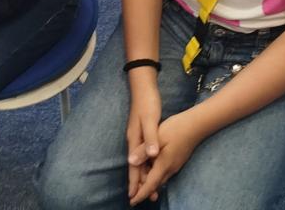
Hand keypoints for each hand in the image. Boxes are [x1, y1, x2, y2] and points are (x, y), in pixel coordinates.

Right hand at [126, 78, 162, 201]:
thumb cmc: (147, 102)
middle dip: (139, 183)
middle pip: (135, 166)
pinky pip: (143, 155)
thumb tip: (150, 156)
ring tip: (149, 188)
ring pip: (139, 161)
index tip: (134, 197)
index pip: (134, 166)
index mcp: (134, 140)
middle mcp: (133, 140)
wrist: (143, 86)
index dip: (135, 182)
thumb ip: (150, 138)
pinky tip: (151, 167)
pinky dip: (147, 164)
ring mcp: (137, 136)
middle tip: (143, 199)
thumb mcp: (150, 120)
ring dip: (144, 175)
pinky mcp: (142, 133)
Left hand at [129, 109, 205, 205]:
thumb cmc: (176, 129)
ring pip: (160, 179)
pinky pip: (164, 172)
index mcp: (164, 164)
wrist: (196, 125)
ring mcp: (175, 165)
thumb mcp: (157, 137)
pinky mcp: (178, 160)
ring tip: (139, 186)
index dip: (140, 194)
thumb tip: (131, 162)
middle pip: (155, 184)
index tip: (132, 202)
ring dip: (150, 183)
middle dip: (144, 191)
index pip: (150, 184)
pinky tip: (151, 171)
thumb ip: (144, 150)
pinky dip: (155, 175)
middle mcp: (170, 168)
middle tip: (133, 196)